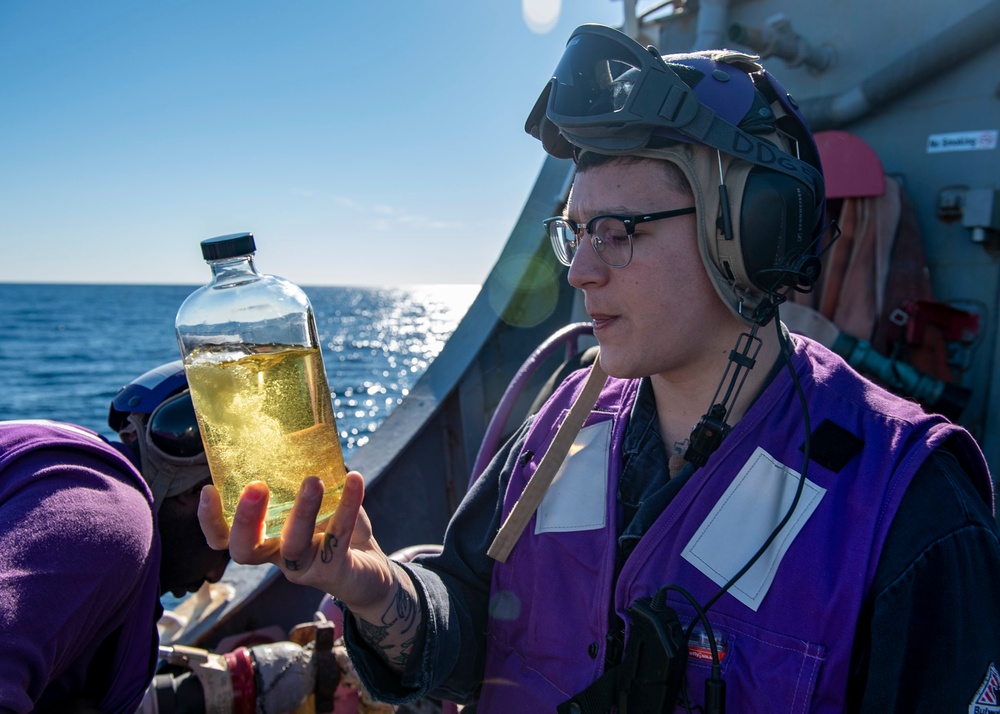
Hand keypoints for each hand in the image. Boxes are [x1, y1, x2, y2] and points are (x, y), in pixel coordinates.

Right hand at [198, 472, 395, 614]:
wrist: (370, 564)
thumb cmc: (334, 528)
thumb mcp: (316, 501)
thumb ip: (300, 479)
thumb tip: (294, 431)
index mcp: (266, 538)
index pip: (225, 539)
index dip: (211, 521)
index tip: (208, 489)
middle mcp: (278, 556)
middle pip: (245, 551)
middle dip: (247, 520)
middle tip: (256, 487)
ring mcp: (305, 567)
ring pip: (293, 545)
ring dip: (301, 510)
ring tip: (312, 480)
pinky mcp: (335, 571)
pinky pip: (337, 538)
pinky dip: (348, 505)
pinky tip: (355, 479)